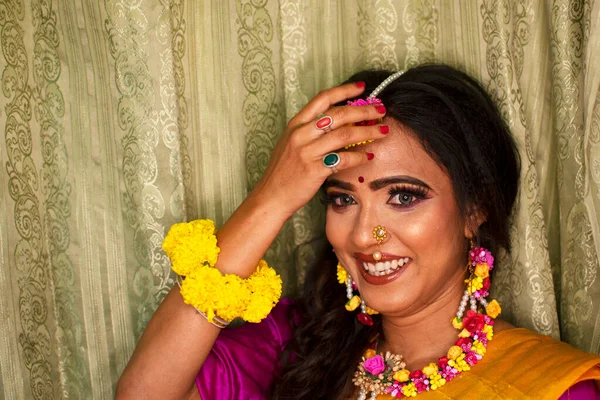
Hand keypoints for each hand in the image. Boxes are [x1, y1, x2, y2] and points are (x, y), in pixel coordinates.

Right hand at [250, 82, 387, 217]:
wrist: (271, 196)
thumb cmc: (283, 171)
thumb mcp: (291, 144)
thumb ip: (311, 131)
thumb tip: (340, 123)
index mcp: (296, 125)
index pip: (322, 99)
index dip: (344, 90)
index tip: (362, 88)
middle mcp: (301, 134)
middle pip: (339, 114)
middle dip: (364, 111)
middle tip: (381, 110)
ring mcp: (307, 152)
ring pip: (345, 135)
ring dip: (368, 132)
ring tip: (382, 131)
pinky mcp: (314, 170)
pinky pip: (343, 159)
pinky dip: (359, 156)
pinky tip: (368, 156)